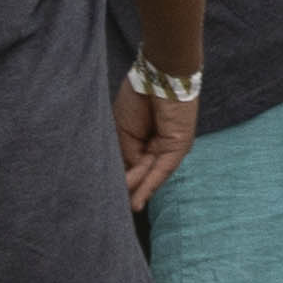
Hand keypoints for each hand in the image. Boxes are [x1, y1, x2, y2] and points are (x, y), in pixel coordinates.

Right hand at [117, 80, 194, 210]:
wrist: (158, 74)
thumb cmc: (138, 96)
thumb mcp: (123, 130)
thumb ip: (126, 154)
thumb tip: (126, 177)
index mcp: (143, 139)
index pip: (129, 165)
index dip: (119, 178)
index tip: (104, 193)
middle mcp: (156, 147)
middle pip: (140, 173)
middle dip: (127, 188)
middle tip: (109, 207)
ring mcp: (168, 148)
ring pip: (149, 174)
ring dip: (136, 190)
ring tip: (120, 208)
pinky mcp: (178, 148)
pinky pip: (162, 171)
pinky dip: (149, 186)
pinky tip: (136, 201)